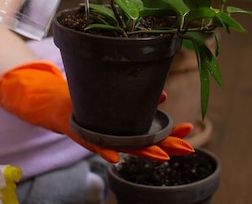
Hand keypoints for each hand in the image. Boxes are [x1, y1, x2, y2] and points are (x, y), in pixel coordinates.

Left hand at [0, 62, 194, 162]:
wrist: (61, 107)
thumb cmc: (93, 101)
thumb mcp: (119, 95)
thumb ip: (140, 97)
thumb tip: (163, 94)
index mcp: (129, 129)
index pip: (156, 134)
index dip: (174, 134)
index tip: (190, 129)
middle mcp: (119, 137)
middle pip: (147, 146)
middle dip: (167, 147)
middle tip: (186, 149)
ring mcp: (103, 138)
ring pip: (126, 148)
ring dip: (144, 152)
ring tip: (161, 156)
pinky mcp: (83, 135)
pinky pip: (95, 144)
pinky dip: (105, 151)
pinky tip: (115, 157)